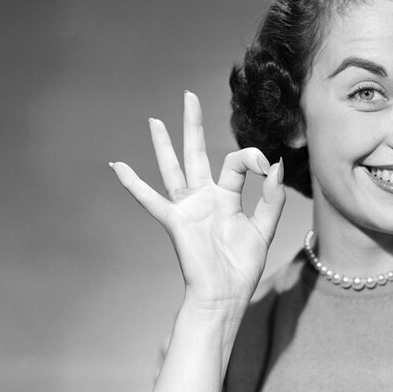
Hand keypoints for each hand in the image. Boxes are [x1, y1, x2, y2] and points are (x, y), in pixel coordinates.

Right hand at [110, 91, 285, 311]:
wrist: (225, 295)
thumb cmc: (242, 266)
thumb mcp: (264, 228)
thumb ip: (271, 197)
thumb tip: (274, 164)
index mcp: (226, 197)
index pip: (236, 163)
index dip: (252, 158)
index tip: (266, 165)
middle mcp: (203, 197)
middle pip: (195, 152)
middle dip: (192, 124)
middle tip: (188, 96)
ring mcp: (187, 207)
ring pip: (172, 168)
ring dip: (163, 144)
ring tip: (154, 121)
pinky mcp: (175, 221)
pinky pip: (150, 200)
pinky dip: (133, 183)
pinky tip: (117, 167)